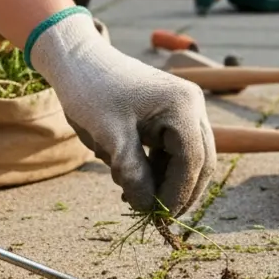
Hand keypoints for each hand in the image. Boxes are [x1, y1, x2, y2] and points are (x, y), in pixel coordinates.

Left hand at [28, 8, 215, 217]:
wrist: (77, 60)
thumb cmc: (90, 91)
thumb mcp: (109, 135)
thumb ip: (132, 171)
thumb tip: (148, 207)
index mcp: (182, 106)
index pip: (192, 161)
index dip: (177, 193)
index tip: (157, 217)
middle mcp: (191, 105)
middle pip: (201, 161)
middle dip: (180, 192)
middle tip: (156, 218)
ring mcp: (184, 109)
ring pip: (190, 159)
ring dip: (168, 182)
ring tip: (137, 198)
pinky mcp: (172, 115)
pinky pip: (175, 151)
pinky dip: (159, 170)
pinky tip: (134, 181)